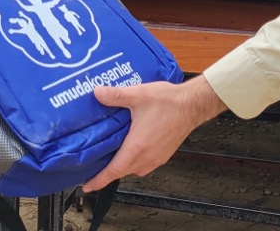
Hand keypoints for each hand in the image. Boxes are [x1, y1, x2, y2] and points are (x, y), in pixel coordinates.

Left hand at [81, 76, 226, 191]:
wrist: (192, 105)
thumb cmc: (168, 102)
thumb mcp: (138, 95)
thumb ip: (115, 95)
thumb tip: (97, 93)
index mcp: (136, 147)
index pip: (113, 171)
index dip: (98, 181)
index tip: (87, 186)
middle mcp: (146, 158)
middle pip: (121, 171)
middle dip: (107, 172)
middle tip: (93, 167)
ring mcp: (156, 158)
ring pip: (133, 169)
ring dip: (121, 165)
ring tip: (110, 156)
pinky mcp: (163, 156)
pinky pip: (143, 165)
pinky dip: (134, 161)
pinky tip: (130, 148)